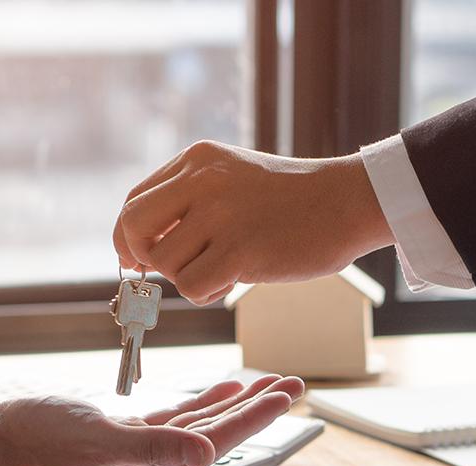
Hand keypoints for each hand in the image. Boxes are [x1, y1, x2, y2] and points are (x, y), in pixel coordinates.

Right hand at [0, 375, 304, 465]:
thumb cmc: (34, 441)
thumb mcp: (96, 441)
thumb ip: (153, 446)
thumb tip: (209, 453)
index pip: (214, 443)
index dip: (253, 417)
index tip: (286, 394)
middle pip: (214, 435)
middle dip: (254, 409)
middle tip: (292, 385)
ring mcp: (134, 456)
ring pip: (196, 426)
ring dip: (230, 405)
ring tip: (265, 386)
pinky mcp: (119, 440)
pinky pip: (170, 421)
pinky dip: (196, 405)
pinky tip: (217, 391)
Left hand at [112, 141, 391, 304]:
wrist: (347, 202)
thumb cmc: (291, 200)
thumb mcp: (232, 179)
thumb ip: (187, 202)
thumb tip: (137, 250)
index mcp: (198, 159)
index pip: (134, 201)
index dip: (128, 236)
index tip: (139, 257)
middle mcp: (202, 181)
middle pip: (133, 227)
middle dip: (140, 256)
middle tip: (164, 270)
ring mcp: (221, 214)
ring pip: (163, 263)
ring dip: (186, 278)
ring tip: (221, 270)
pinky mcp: (240, 249)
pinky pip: (191, 286)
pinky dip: (205, 294)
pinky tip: (231, 282)